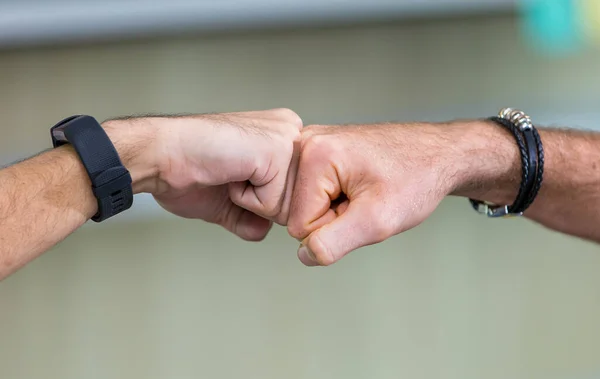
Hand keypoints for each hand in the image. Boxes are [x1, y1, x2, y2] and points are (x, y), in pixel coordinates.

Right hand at [106, 109, 302, 240]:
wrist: (160, 157)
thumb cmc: (187, 171)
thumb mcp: (229, 202)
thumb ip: (253, 218)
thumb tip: (263, 230)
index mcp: (281, 137)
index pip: (297, 194)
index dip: (263, 202)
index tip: (232, 178)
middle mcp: (290, 131)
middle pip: (298, 202)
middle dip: (261, 205)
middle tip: (230, 176)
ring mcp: (287, 138)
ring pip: (289, 206)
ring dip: (253, 202)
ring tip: (229, 174)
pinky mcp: (277, 150)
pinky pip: (274, 203)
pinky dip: (246, 200)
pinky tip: (229, 173)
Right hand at [287, 122, 467, 265]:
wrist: (439, 154)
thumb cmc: (416, 178)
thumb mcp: (378, 220)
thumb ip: (334, 243)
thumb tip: (304, 254)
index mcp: (314, 154)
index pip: (299, 225)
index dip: (335, 228)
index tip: (363, 207)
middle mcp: (305, 143)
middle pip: (297, 212)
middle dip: (332, 217)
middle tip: (364, 200)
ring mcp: (311, 144)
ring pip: (305, 204)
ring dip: (334, 208)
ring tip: (362, 192)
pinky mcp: (318, 150)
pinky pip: (312, 191)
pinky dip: (335, 196)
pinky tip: (357, 185)